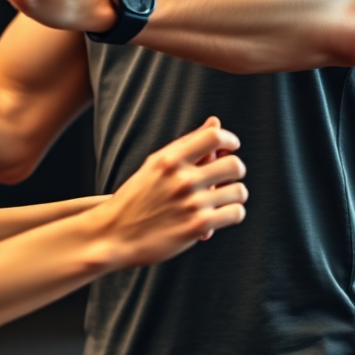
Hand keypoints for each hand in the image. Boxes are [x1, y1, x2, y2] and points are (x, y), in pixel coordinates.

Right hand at [90, 117, 247, 268]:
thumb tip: (215, 121)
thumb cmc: (137, 196)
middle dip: (234, 170)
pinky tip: (219, 214)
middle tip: (225, 176)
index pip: (214, 136)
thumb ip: (187, 143)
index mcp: (170, 159)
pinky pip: (236, 213)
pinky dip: (232, 213)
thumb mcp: (156, 163)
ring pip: (239, 191)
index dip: (229, 139)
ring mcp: (192, 204)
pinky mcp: (198, 227)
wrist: (115, 233)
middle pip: (234, 164)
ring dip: (234, 194)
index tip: (229, 146)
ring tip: (222, 197)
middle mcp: (182, 179)